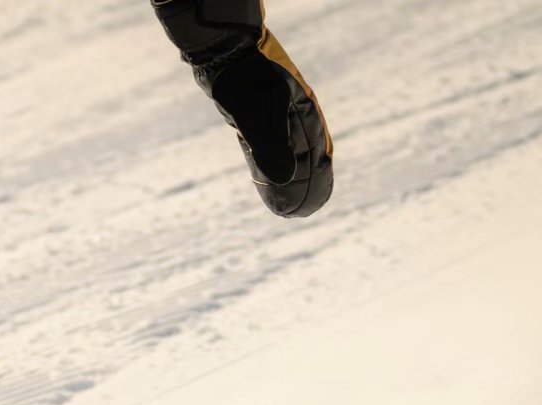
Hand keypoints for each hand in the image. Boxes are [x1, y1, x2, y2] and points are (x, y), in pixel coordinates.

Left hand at [152, 1, 333, 217]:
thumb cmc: (244, 82)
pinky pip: (267, 147)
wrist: (225, 55)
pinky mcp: (255, 117)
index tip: (312, 206)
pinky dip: (269, 166)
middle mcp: (294, 117)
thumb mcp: (258, 116)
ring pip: (287, 153)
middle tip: (303, 212)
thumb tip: (283, 180)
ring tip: (288, 203)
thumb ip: (270, 147)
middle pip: (305, 157)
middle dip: (305, 184)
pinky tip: (267, 180)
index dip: (316, 182)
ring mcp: (275, 117)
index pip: (317, 156)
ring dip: (288, 178)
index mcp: (303, 116)